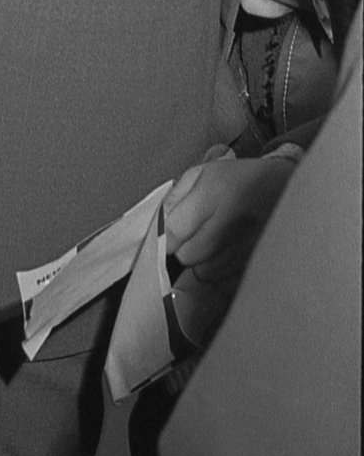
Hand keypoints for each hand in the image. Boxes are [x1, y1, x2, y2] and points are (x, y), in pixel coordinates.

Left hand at [163, 149, 295, 324]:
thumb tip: (161, 224)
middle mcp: (233, 222)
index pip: (174, 231)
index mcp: (215, 191)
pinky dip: (225, 273)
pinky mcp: (262, 266)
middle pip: (187, 256)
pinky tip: (234, 254)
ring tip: (221, 241)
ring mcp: (250, 248)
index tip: (175, 232)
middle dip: (187, 247)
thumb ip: (176, 196)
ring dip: (206, 262)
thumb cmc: (244, 179)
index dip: (169, 235)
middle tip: (202, 233)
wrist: (293, 191)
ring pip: (205, 273)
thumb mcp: (205, 172)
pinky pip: (227, 282)